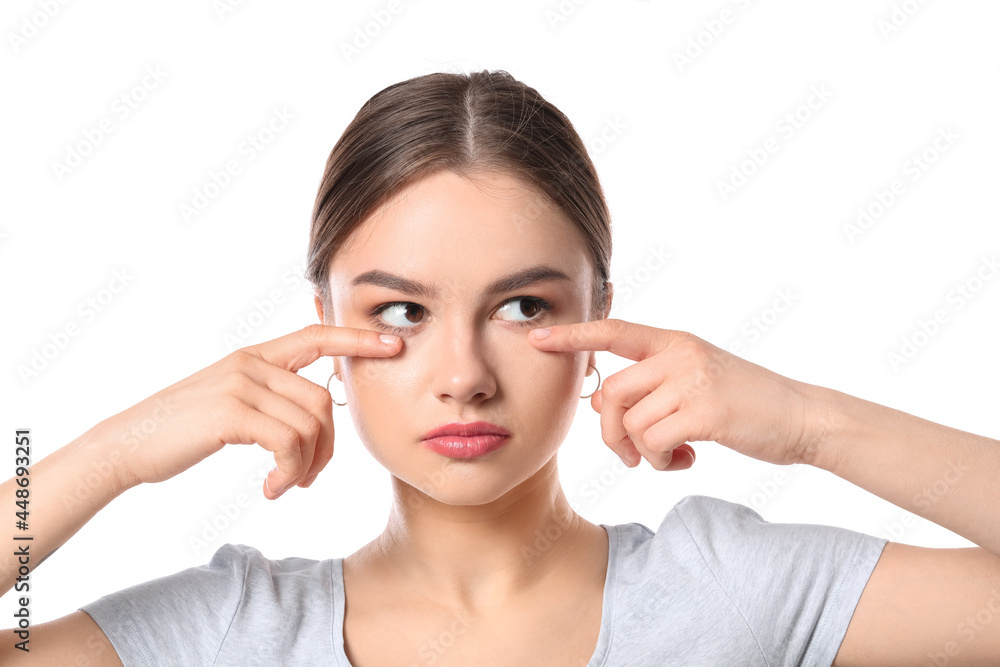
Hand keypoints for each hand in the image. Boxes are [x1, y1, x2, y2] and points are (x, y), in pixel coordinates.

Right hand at [98, 324, 400, 498]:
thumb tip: (316, 419)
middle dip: (328, 447)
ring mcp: (241, 384)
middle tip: (308, 478)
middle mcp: (251, 363)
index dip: (357, 340)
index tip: (393, 344)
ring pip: (311, 424)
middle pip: (324, 400)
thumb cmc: (181, 433)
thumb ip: (269, 398)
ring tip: (286, 486)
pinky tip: (270, 489)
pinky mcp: (232, 412)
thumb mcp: (230, 404)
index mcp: (254, 357)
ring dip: (306, 467)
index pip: (316, 337)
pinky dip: (288, 472)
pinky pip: (289, 442)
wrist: (126, 447)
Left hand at [529, 319, 826, 470]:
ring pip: (630, 422)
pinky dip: (659, 461)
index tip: (537, 337)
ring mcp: (692, 380)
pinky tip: (684, 461)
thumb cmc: (744, 402)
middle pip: (610, 393)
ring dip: (641, 452)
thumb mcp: (696, 378)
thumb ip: (652, 383)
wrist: (802, 416)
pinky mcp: (705, 411)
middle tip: (631, 456)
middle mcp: (679, 354)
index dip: (573, 335)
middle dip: (609, 433)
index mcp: (674, 342)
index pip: (614, 330)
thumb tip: (601, 402)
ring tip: (668, 457)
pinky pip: (653, 442)